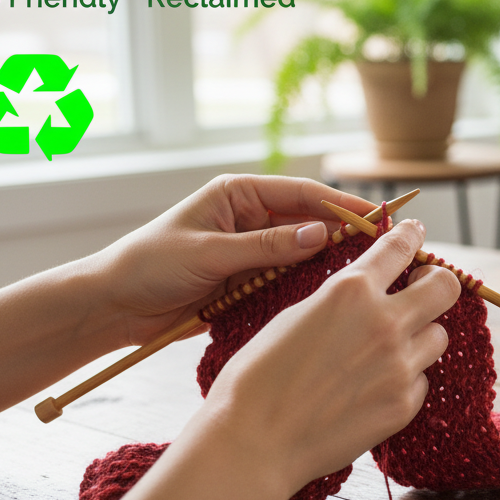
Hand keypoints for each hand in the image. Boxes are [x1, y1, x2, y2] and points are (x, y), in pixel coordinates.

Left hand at [95, 174, 377, 346]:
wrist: (113, 305)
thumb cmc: (149, 266)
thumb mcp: (209, 253)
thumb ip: (267, 246)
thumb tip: (322, 235)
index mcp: (239, 194)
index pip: (303, 194)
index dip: (342, 205)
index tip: (376, 218)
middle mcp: (251, 217)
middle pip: (311, 221)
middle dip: (345, 233)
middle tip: (385, 249)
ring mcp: (253, 249)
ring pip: (305, 252)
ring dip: (330, 262)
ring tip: (367, 275)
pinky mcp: (250, 279)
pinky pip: (289, 278)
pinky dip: (309, 285)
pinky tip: (332, 296)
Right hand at [198, 219, 462, 491]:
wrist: (255, 442)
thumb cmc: (257, 378)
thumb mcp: (294, 316)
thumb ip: (339, 299)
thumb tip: (365, 289)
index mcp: (350, 291)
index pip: (400, 247)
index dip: (411, 236)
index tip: (416, 232)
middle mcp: (385, 323)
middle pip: (445, 287)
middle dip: (436, 282)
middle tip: (421, 287)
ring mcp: (400, 366)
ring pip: (438, 336)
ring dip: (420, 335)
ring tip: (389, 347)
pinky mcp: (404, 405)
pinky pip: (420, 379)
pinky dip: (404, 378)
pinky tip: (372, 387)